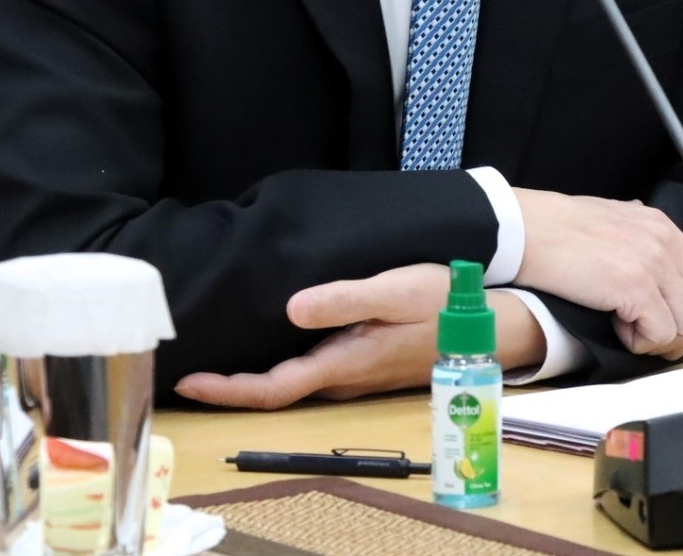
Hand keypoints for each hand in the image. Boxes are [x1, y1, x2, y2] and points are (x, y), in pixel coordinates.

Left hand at [172, 264, 545, 409]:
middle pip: (277, 391)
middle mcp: (346, 378)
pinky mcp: (369, 365)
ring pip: (295, 383)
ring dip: (255, 376)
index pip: (273, 388)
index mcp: (344, 363)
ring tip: (222, 356)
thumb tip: (290, 308)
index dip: (228, 389)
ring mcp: (358, 375)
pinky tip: (276, 342)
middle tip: (191, 368)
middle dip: (232, 384)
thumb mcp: (395, 292)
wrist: (493, 326)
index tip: (189, 383)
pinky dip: (282, 366)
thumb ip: (343, 299)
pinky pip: (314, 373)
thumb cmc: (445, 304)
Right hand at [514, 190, 682, 359]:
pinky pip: (661, 334)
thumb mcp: (613, 221)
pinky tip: (614, 327)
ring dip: (662, 339)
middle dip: (681, 331)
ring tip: (628, 328)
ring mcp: (654, 263)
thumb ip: (639, 239)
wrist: (525, 229)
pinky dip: (640, 342)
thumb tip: (649, 262)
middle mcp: (667, 242)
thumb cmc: (557, 230)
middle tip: (646, 333)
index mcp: (663, 227)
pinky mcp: (634, 286)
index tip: (661, 315)